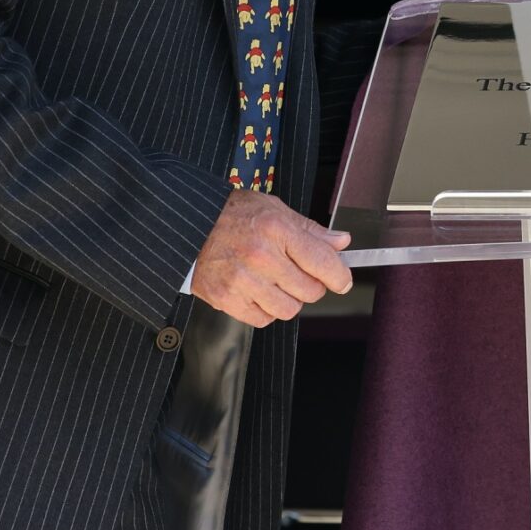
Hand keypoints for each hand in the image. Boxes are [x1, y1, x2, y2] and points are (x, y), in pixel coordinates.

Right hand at [191, 189, 354, 326]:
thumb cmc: (231, 215)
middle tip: (298, 274)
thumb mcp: (274, 209)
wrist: (187, 226)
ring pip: (289, 308)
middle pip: (310, 290)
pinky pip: (263, 319)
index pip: (323, 262)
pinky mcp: (226, 298)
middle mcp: (260, 256)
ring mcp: (242, 280)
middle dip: (311, 285)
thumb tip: (341, 242)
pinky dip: (266, 310)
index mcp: (276, 229)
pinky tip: (258, 291)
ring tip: (276, 282)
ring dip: (289, 299)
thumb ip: (310, 230)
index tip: (342, 281)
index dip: (339, 276)